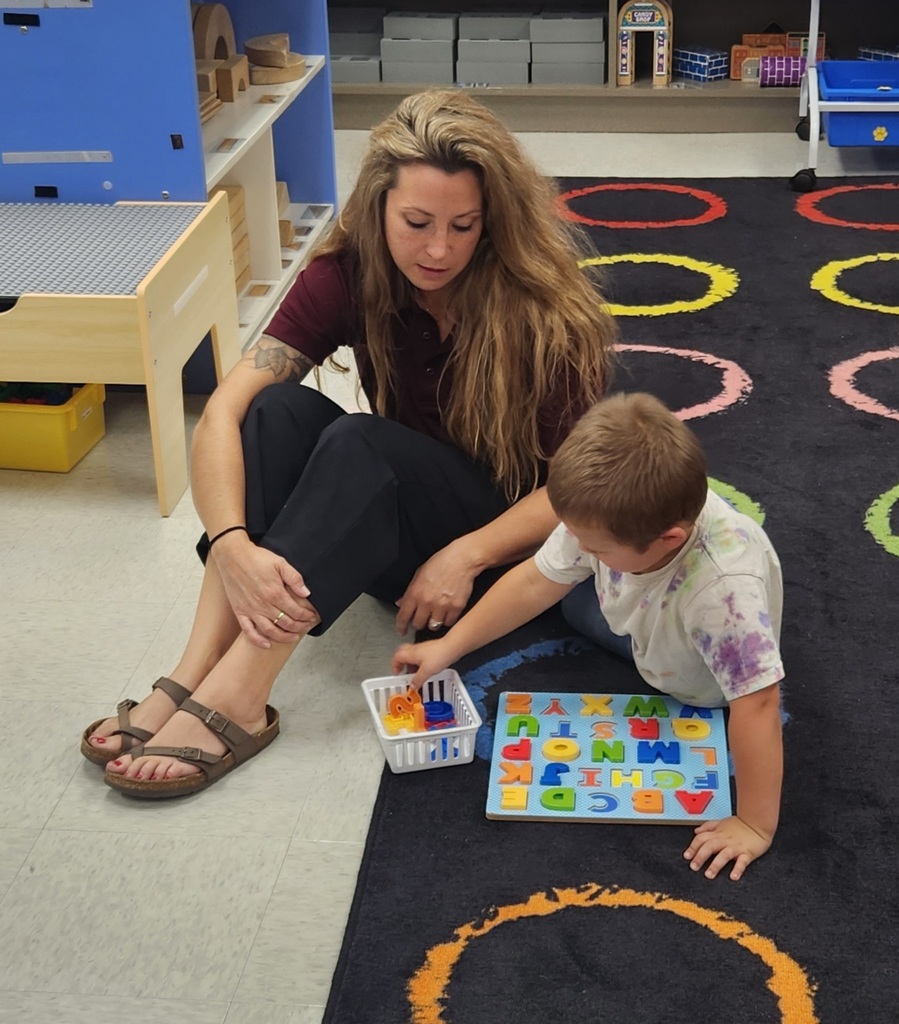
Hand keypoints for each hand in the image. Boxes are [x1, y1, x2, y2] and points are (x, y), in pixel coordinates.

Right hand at [211, 532, 318, 647]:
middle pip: (285, 622)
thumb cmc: (256, 558)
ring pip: (270, 631)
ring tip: (293, 637)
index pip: (296, 611)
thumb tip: (306, 593)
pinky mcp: (239, 611)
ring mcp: (250, 609)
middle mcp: (263, 604)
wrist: (232, 556)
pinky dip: (258, 640)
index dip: (306, 616)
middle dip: (299, 627)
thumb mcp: (280, 563)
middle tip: (306, 627)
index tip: (312, 617)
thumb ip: (294, 578)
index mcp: (275, 592)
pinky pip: (248, 631)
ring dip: (284, 637)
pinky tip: (267, 645)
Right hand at [392, 639, 454, 688]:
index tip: (396, 674)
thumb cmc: (438, 656)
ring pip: (411, 655)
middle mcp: (414, 649)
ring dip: (410, 664)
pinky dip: (418, 663)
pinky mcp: (430, 650)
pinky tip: (423, 670)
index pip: (396, 657)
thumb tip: (412, 686)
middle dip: (400, 663)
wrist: (452, 647)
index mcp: (410, 653)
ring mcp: (422, 649)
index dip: (394, 665)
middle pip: (402, 654)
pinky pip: (419, 656)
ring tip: (414, 674)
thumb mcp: (426, 672)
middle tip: (402, 671)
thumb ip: (417, 680)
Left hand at [394, 539, 478, 634]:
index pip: (403, 616)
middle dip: (418, 622)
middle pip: (418, 624)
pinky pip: (448, 622)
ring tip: (435, 615)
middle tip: (422, 618)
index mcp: (415, 592)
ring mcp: (442, 606)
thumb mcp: (419, 573)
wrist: (462, 559)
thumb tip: (401, 603)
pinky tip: (447, 613)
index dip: (401, 626)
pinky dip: (447, 620)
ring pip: (433, 626)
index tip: (402, 630)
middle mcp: (427, 601)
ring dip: (433, 623)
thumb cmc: (441, 562)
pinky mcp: (456, 608)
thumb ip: (410, 591)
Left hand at [683, 816, 772, 880]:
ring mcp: (736, 847)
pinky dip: (738, 869)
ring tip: (709, 875)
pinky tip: (733, 877)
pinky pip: (742, 862)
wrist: (758, 822)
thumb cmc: (740, 824)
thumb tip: (696, 831)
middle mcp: (725, 840)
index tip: (686, 856)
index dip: (693, 847)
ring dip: (715, 865)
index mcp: (717, 833)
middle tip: (693, 867)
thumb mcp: (721, 822)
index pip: (701, 839)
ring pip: (724, 855)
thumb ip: (708, 827)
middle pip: (710, 846)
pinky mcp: (748, 853)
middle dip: (700, 857)